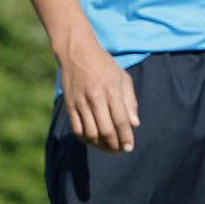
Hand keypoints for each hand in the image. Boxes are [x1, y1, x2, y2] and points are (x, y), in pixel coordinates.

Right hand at [58, 30, 139, 152]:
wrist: (77, 52)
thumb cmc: (105, 65)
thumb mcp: (123, 78)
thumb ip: (130, 101)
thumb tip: (135, 124)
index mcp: (112, 90)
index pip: (120, 120)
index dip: (126, 137)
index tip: (129, 147)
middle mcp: (95, 98)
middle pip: (106, 130)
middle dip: (114, 145)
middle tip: (120, 150)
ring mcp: (80, 102)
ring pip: (90, 133)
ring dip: (100, 145)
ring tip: (109, 148)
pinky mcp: (69, 105)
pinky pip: (76, 129)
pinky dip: (85, 139)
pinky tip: (94, 141)